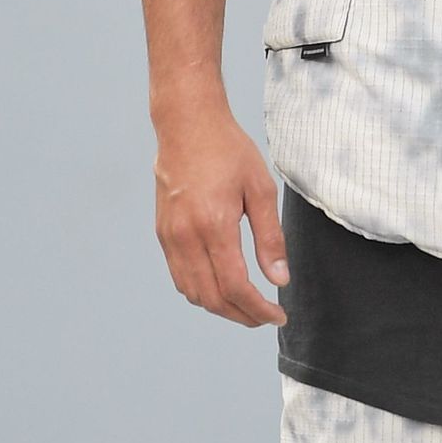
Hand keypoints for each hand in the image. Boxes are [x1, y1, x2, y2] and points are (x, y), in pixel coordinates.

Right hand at [153, 104, 289, 326]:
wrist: (187, 125)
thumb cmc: (228, 151)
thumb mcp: (261, 189)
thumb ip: (270, 238)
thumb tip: (279, 279)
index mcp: (214, 225)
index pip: (236, 287)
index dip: (258, 310)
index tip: (278, 316)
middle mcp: (186, 236)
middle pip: (212, 299)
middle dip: (242, 316)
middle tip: (266, 317)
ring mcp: (169, 237)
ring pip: (192, 293)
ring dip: (221, 307)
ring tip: (248, 305)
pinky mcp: (162, 233)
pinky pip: (180, 277)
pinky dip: (201, 291)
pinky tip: (222, 286)